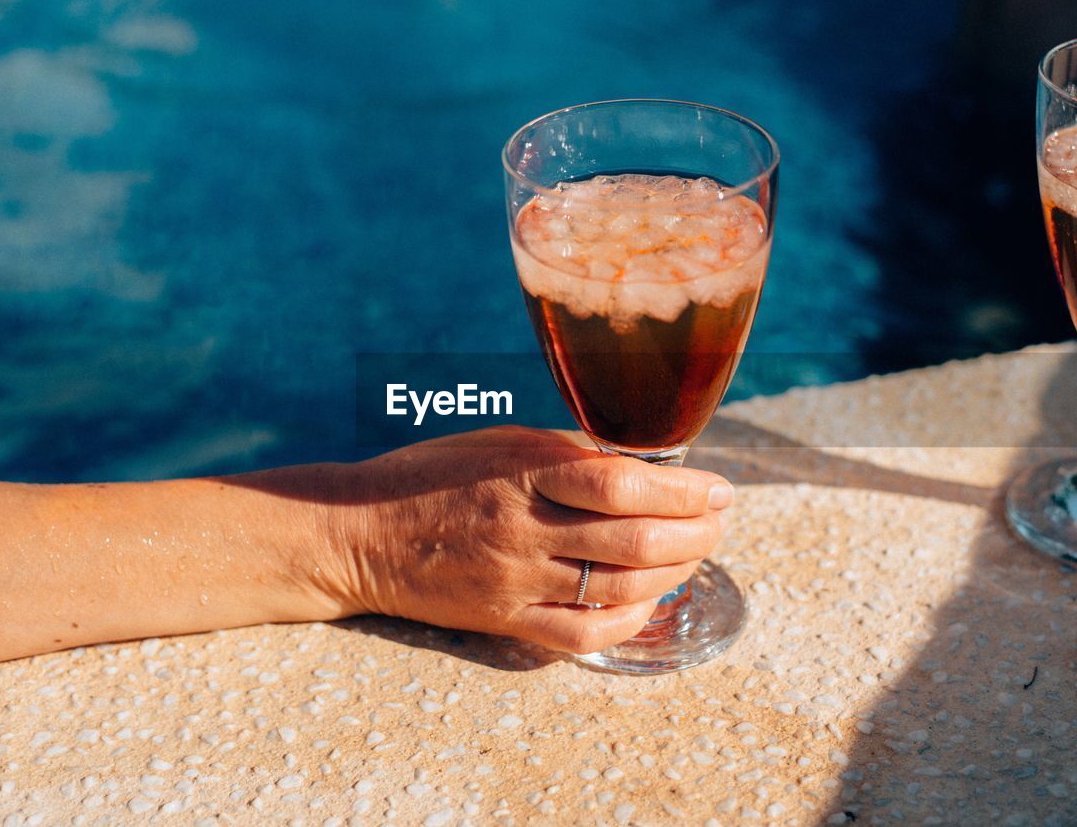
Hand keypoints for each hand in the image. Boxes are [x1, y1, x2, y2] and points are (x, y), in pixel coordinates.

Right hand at [318, 426, 732, 654]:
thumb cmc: (430, 475)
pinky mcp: (503, 621)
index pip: (623, 484)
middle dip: (695, 533)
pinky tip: (648, 601)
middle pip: (636, 540)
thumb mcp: (499, 442)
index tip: (718, 489)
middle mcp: (523, 529)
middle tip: (718, 522)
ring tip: (692, 555)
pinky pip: (581, 634)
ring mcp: (514, 581)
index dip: (685, 490)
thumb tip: (640, 466)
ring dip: (673, 573)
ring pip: (620, 589)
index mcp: (523, 473)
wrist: (357, 533)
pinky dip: (629, 621)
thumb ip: (566, 454)